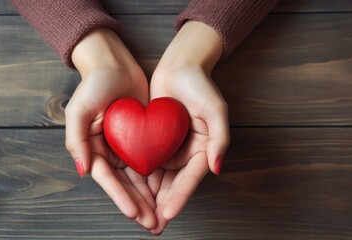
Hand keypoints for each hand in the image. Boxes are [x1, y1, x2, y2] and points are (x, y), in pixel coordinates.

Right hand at [65, 28, 155, 228]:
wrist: (115, 64)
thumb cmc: (94, 84)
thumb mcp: (79, 109)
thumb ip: (77, 140)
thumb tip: (83, 172)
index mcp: (92, 149)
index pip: (108, 179)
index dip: (121, 198)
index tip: (134, 214)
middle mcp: (108, 152)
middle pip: (124, 185)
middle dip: (138, 206)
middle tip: (152, 225)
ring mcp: (125, 147)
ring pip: (138, 179)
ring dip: (148, 200)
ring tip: (160, 219)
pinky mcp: (140, 139)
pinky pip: (149, 163)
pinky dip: (156, 180)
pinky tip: (166, 194)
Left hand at [148, 21, 229, 233]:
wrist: (179, 66)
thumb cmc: (200, 85)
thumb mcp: (216, 109)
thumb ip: (220, 138)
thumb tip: (217, 167)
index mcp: (203, 149)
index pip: (191, 179)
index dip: (180, 197)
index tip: (168, 214)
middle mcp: (187, 152)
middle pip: (174, 185)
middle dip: (163, 205)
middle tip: (152, 226)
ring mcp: (170, 147)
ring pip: (159, 178)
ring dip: (150, 198)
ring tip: (140, 216)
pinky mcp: (155, 140)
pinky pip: (147, 162)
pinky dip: (141, 178)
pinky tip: (131, 192)